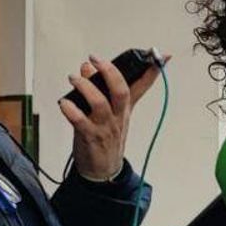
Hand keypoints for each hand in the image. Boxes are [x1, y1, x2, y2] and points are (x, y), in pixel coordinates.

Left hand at [59, 51, 164, 180]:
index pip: (142, 86)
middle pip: (121, 91)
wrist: (102, 170)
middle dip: (110, 72)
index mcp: (125, 109)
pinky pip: (81, 122)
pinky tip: (64, 103)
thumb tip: (87, 68)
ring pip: (101, 104)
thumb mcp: (107, 113)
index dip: (152, 71)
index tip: (161, 56)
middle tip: (96, 59)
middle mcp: (118, 116)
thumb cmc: (104, 139)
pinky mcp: (90, 137)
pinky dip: (71, 111)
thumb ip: (98, 89)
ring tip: (74, 78)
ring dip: (86, 88)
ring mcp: (105, 127)